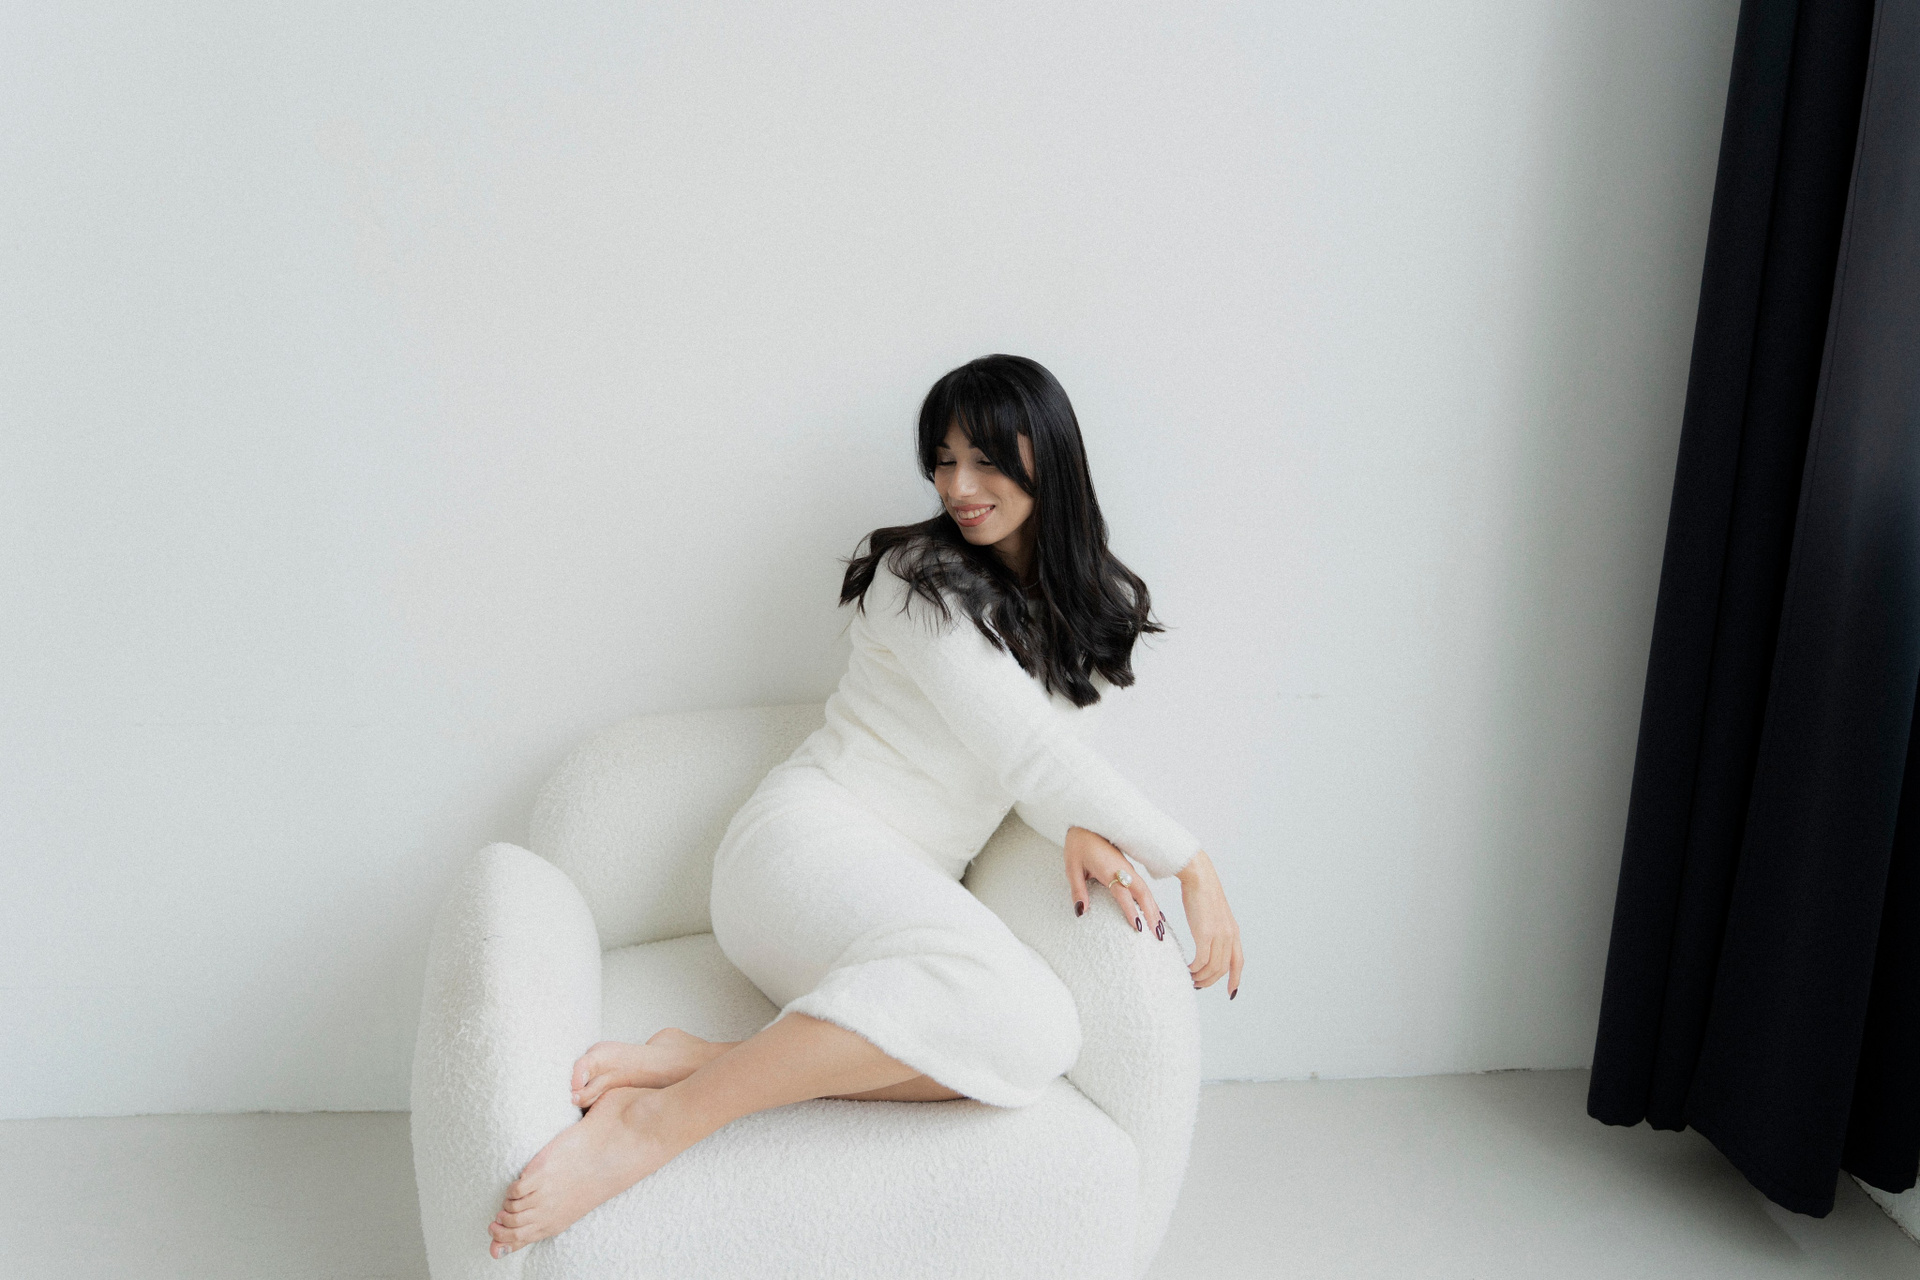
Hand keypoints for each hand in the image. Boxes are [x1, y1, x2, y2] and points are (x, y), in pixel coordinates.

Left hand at [1063, 825, 1168, 940]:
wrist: (1087, 823)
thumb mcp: (1072, 867)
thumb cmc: (1078, 845)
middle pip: (1142, 893)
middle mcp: (1123, 870)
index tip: (1138, 927)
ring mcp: (1128, 869)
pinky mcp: (1129, 869)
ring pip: (1146, 891)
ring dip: (1154, 910)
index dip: (1130, 910)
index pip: (1122, 893)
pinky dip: (1151, 901)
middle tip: (1158, 936)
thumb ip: (1078, 890)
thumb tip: (1081, 911)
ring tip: (1161, 931)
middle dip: (1151, 914)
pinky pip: (1143, 887)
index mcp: (1108, 869)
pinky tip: (1156, 913)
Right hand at [1177, 849, 1241, 997]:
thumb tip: (1206, 941)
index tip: (1231, 993)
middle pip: (1222, 969)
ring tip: (1190, 978)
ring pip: (1212, 967)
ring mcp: (1218, 935)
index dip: (1235, 979)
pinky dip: (1194, 969)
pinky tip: (1187, 968)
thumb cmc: (1201, 893)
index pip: (1238, 962)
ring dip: (1201, 977)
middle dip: (1210, 981)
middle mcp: (1230, 936)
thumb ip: (1214, 929)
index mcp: (1234, 932)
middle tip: (1197, 985)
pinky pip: (1201, 960)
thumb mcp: (1214, 915)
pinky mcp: (1205, 934)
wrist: (1199, 878)